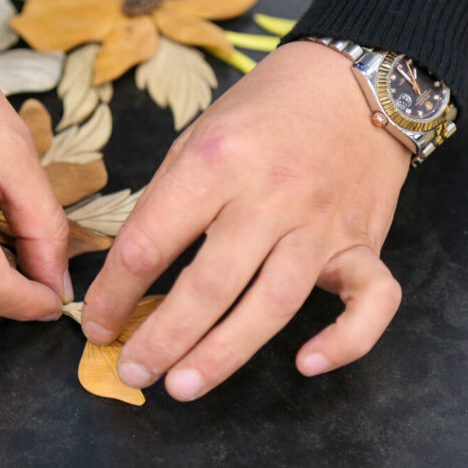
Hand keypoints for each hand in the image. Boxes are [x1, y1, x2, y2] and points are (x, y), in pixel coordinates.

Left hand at [81, 41, 407, 400]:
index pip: (149, 243)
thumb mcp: (196, 135)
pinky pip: (371, 301)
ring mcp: (321, 224)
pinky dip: (346, 341)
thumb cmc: (263, 110)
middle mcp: (269, 197)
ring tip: (181, 387)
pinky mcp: (365, 242)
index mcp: (215, 163)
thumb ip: (167, 200)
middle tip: (133, 373)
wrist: (351, 79)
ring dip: (224, 355)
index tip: (96, 324)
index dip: (113, 293)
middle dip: (163, 338)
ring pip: (273, 304)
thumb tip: (129, 270)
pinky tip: (307, 365)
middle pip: (210, 285)